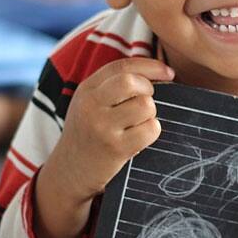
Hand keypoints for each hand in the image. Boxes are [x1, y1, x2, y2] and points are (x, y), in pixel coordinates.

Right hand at [46, 58, 172, 201]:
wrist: (68, 171)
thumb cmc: (88, 133)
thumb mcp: (90, 103)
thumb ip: (112, 85)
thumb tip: (157, 71)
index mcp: (87, 89)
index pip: (122, 66)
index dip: (151, 66)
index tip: (169, 73)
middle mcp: (91, 104)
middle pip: (131, 81)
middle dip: (148, 89)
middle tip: (146, 102)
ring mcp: (102, 127)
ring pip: (145, 106)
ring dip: (150, 114)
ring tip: (139, 123)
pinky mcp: (115, 148)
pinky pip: (150, 130)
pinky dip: (152, 132)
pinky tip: (139, 138)